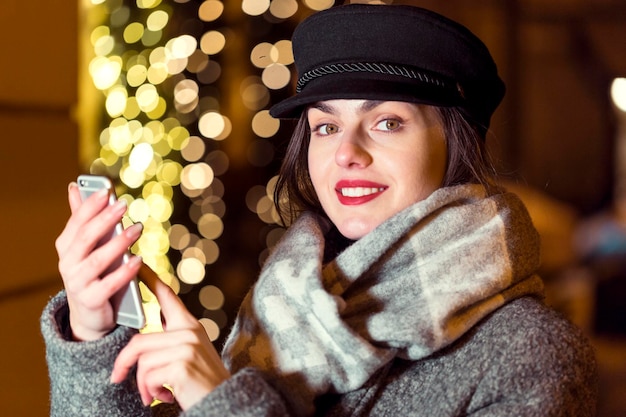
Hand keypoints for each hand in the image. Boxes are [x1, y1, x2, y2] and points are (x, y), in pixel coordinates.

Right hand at [55, 183, 143, 340]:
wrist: (89, 315)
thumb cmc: (92, 273)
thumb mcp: (86, 247)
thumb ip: (82, 219)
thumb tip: (74, 187)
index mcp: (66, 247)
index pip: (77, 222)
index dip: (90, 206)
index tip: (108, 191)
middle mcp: (68, 264)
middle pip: (86, 238)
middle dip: (104, 220)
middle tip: (124, 205)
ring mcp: (77, 283)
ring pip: (97, 260)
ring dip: (118, 243)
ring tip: (138, 229)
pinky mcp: (91, 301)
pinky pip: (109, 285)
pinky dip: (124, 272)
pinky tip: (138, 260)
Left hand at [110, 265, 230, 409]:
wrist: (222, 401)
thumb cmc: (200, 381)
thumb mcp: (187, 355)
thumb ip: (169, 341)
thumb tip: (139, 343)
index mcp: (189, 325)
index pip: (168, 296)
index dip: (151, 279)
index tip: (139, 265)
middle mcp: (189, 331)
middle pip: (138, 342)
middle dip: (124, 364)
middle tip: (117, 378)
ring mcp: (187, 347)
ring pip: (142, 362)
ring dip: (142, 384)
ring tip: (154, 393)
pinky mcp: (182, 365)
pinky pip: (149, 377)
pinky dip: (151, 392)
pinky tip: (165, 395)